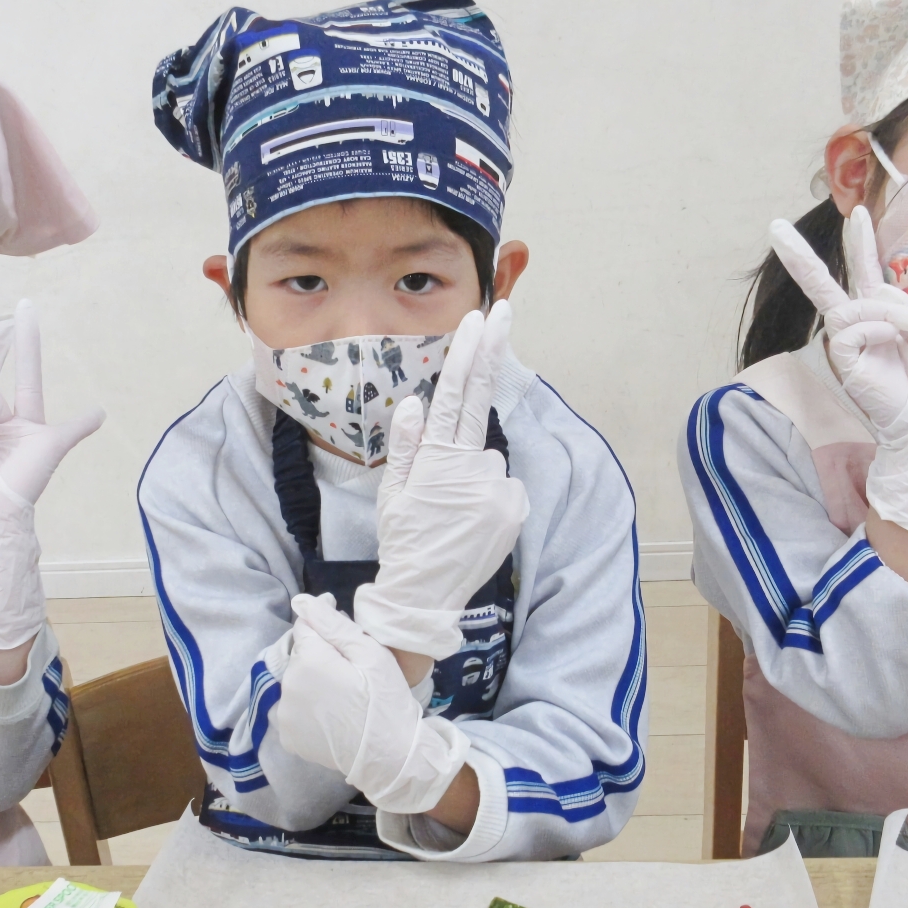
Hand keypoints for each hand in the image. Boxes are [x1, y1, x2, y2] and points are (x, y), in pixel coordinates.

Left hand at [275, 594, 469, 813]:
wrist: (390, 757)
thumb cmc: (385, 701)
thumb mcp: (370, 654)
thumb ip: (333, 625)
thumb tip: (302, 602)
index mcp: (307, 661)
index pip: (305, 628)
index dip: (326, 629)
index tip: (348, 641)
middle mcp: (287, 686)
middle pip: (300, 657)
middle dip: (321, 657)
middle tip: (353, 673)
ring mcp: (284, 714)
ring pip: (297, 683)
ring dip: (313, 682)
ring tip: (344, 696)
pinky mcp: (288, 736)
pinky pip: (295, 709)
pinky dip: (309, 707)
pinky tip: (333, 715)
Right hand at [352, 302, 529, 658]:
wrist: (427, 596)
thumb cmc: (403, 542)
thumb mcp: (391, 494)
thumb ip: (405, 445)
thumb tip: (415, 403)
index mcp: (439, 460)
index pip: (455, 395)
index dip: (467, 354)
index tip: (479, 319)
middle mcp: (475, 467)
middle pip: (483, 399)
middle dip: (492, 352)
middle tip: (504, 311)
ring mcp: (500, 487)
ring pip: (485, 456)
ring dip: (470, 467)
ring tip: (449, 505)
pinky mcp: (515, 507)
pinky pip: (500, 482)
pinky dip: (486, 490)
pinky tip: (467, 516)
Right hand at [769, 207, 907, 542]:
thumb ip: (907, 308)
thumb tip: (880, 294)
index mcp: (878, 320)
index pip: (864, 276)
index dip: (860, 243)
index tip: (858, 212)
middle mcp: (856, 329)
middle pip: (823, 286)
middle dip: (800, 257)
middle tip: (775, 227)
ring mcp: (846, 345)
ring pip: (851, 305)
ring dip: (887, 310)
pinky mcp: (841, 360)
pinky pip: (852, 326)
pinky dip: (881, 327)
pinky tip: (896, 341)